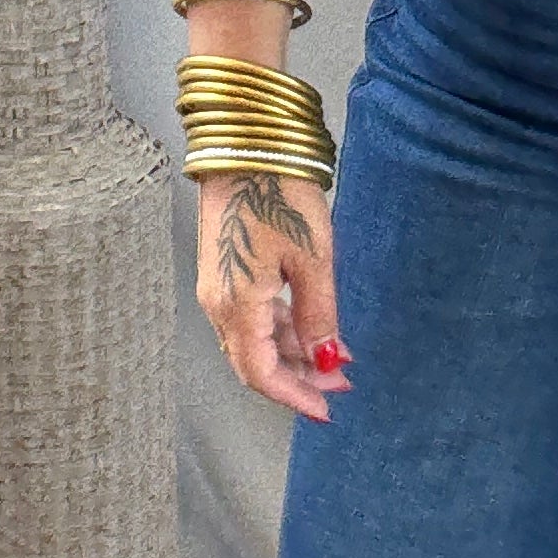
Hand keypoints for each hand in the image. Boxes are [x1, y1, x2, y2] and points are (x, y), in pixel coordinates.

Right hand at [196, 170, 348, 421]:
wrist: (245, 147)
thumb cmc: (278, 195)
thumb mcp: (312, 259)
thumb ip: (318, 315)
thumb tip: (326, 361)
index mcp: (236, 306)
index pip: (260, 374)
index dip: (294, 396)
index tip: (326, 409)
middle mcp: (218, 305)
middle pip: (255, 362)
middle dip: (298, 380)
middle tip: (340, 385)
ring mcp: (218, 288)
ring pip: (255, 340)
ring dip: (293, 355)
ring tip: (335, 359)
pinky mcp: (224, 271)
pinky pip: (252, 316)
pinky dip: (282, 329)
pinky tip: (312, 329)